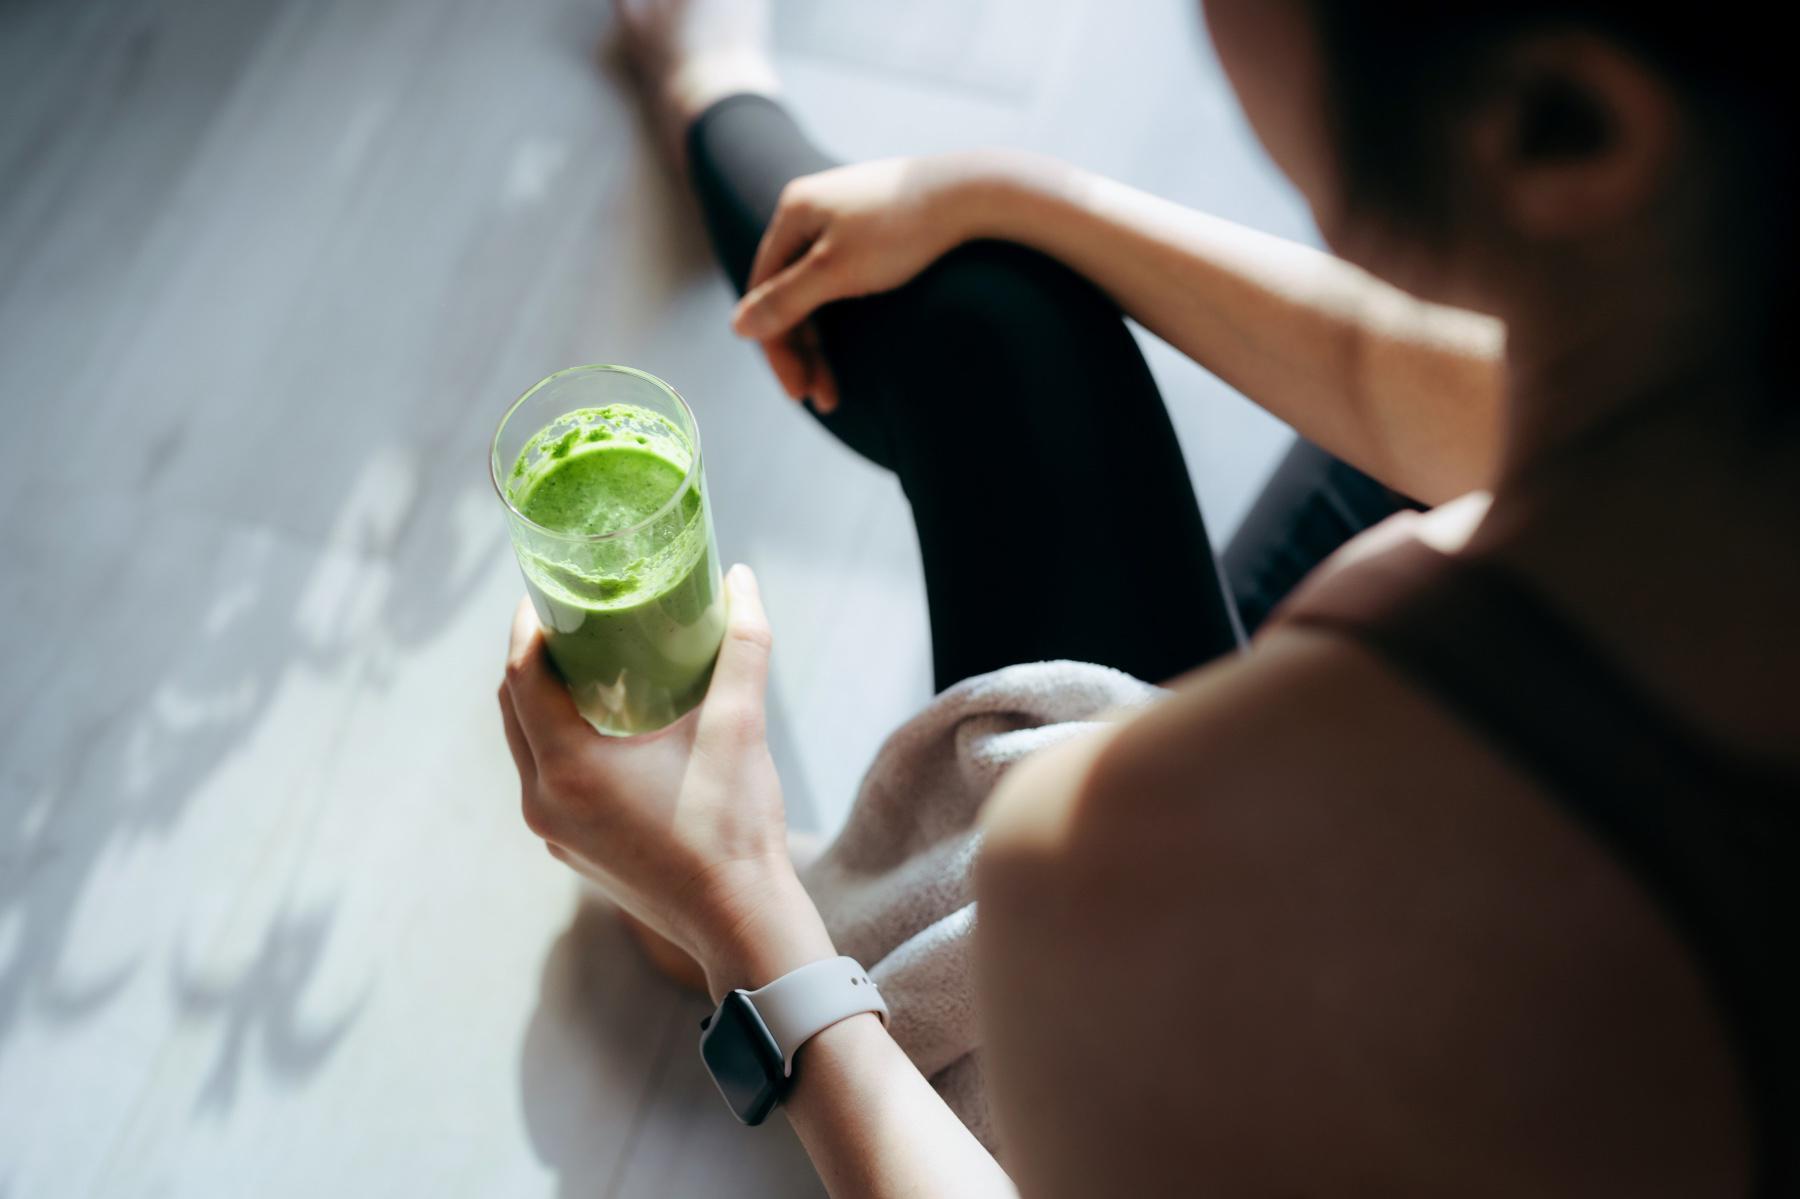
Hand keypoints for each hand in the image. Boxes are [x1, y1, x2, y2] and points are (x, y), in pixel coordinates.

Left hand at [498, 564, 832, 997]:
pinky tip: (600, 727)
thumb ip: (742, 647)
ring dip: (542, 701)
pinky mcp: (571, 851)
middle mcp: (544, 801)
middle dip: (532, 657)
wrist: (740, 921)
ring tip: (582, 664)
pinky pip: (545, 780)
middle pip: (512, 707)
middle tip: (567, 617)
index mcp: (570, 767)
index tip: (549, 590)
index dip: (529, 625)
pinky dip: (558, 742)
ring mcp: (552, 832)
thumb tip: (742, 579)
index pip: (521, 675)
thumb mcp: (740, 726)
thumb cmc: (736, 826)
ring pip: (525, 746)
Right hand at [731, 152, 1000, 412]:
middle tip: (822, 399)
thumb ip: (786, 300)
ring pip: (816, 291)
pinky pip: (840, 281)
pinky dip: (842, 318)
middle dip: (803, 351)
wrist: (974, 194)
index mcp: (792, 213)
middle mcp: (811, 210)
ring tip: (837, 390)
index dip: (776, 345)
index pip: (763, 290)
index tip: (797, 391)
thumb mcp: (836, 271)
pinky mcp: (872, 227)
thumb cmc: (903, 230)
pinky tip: (853, 348)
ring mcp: (842, 217)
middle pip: (789, 294)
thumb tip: (737, 328)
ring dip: (822, 342)